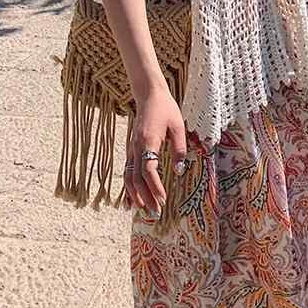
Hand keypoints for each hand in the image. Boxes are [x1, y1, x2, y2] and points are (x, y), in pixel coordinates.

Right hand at [124, 84, 186, 217]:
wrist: (149, 95)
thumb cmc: (166, 108)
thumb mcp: (178, 126)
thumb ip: (180, 148)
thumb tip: (180, 172)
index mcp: (148, 141)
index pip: (148, 170)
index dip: (155, 186)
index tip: (163, 199)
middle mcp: (136, 146)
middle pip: (136, 178)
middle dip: (145, 197)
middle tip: (155, 213)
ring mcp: (131, 148)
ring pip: (128, 176)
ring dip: (135, 195)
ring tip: (143, 210)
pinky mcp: (131, 148)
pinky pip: (127, 171)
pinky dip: (129, 187)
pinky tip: (132, 199)